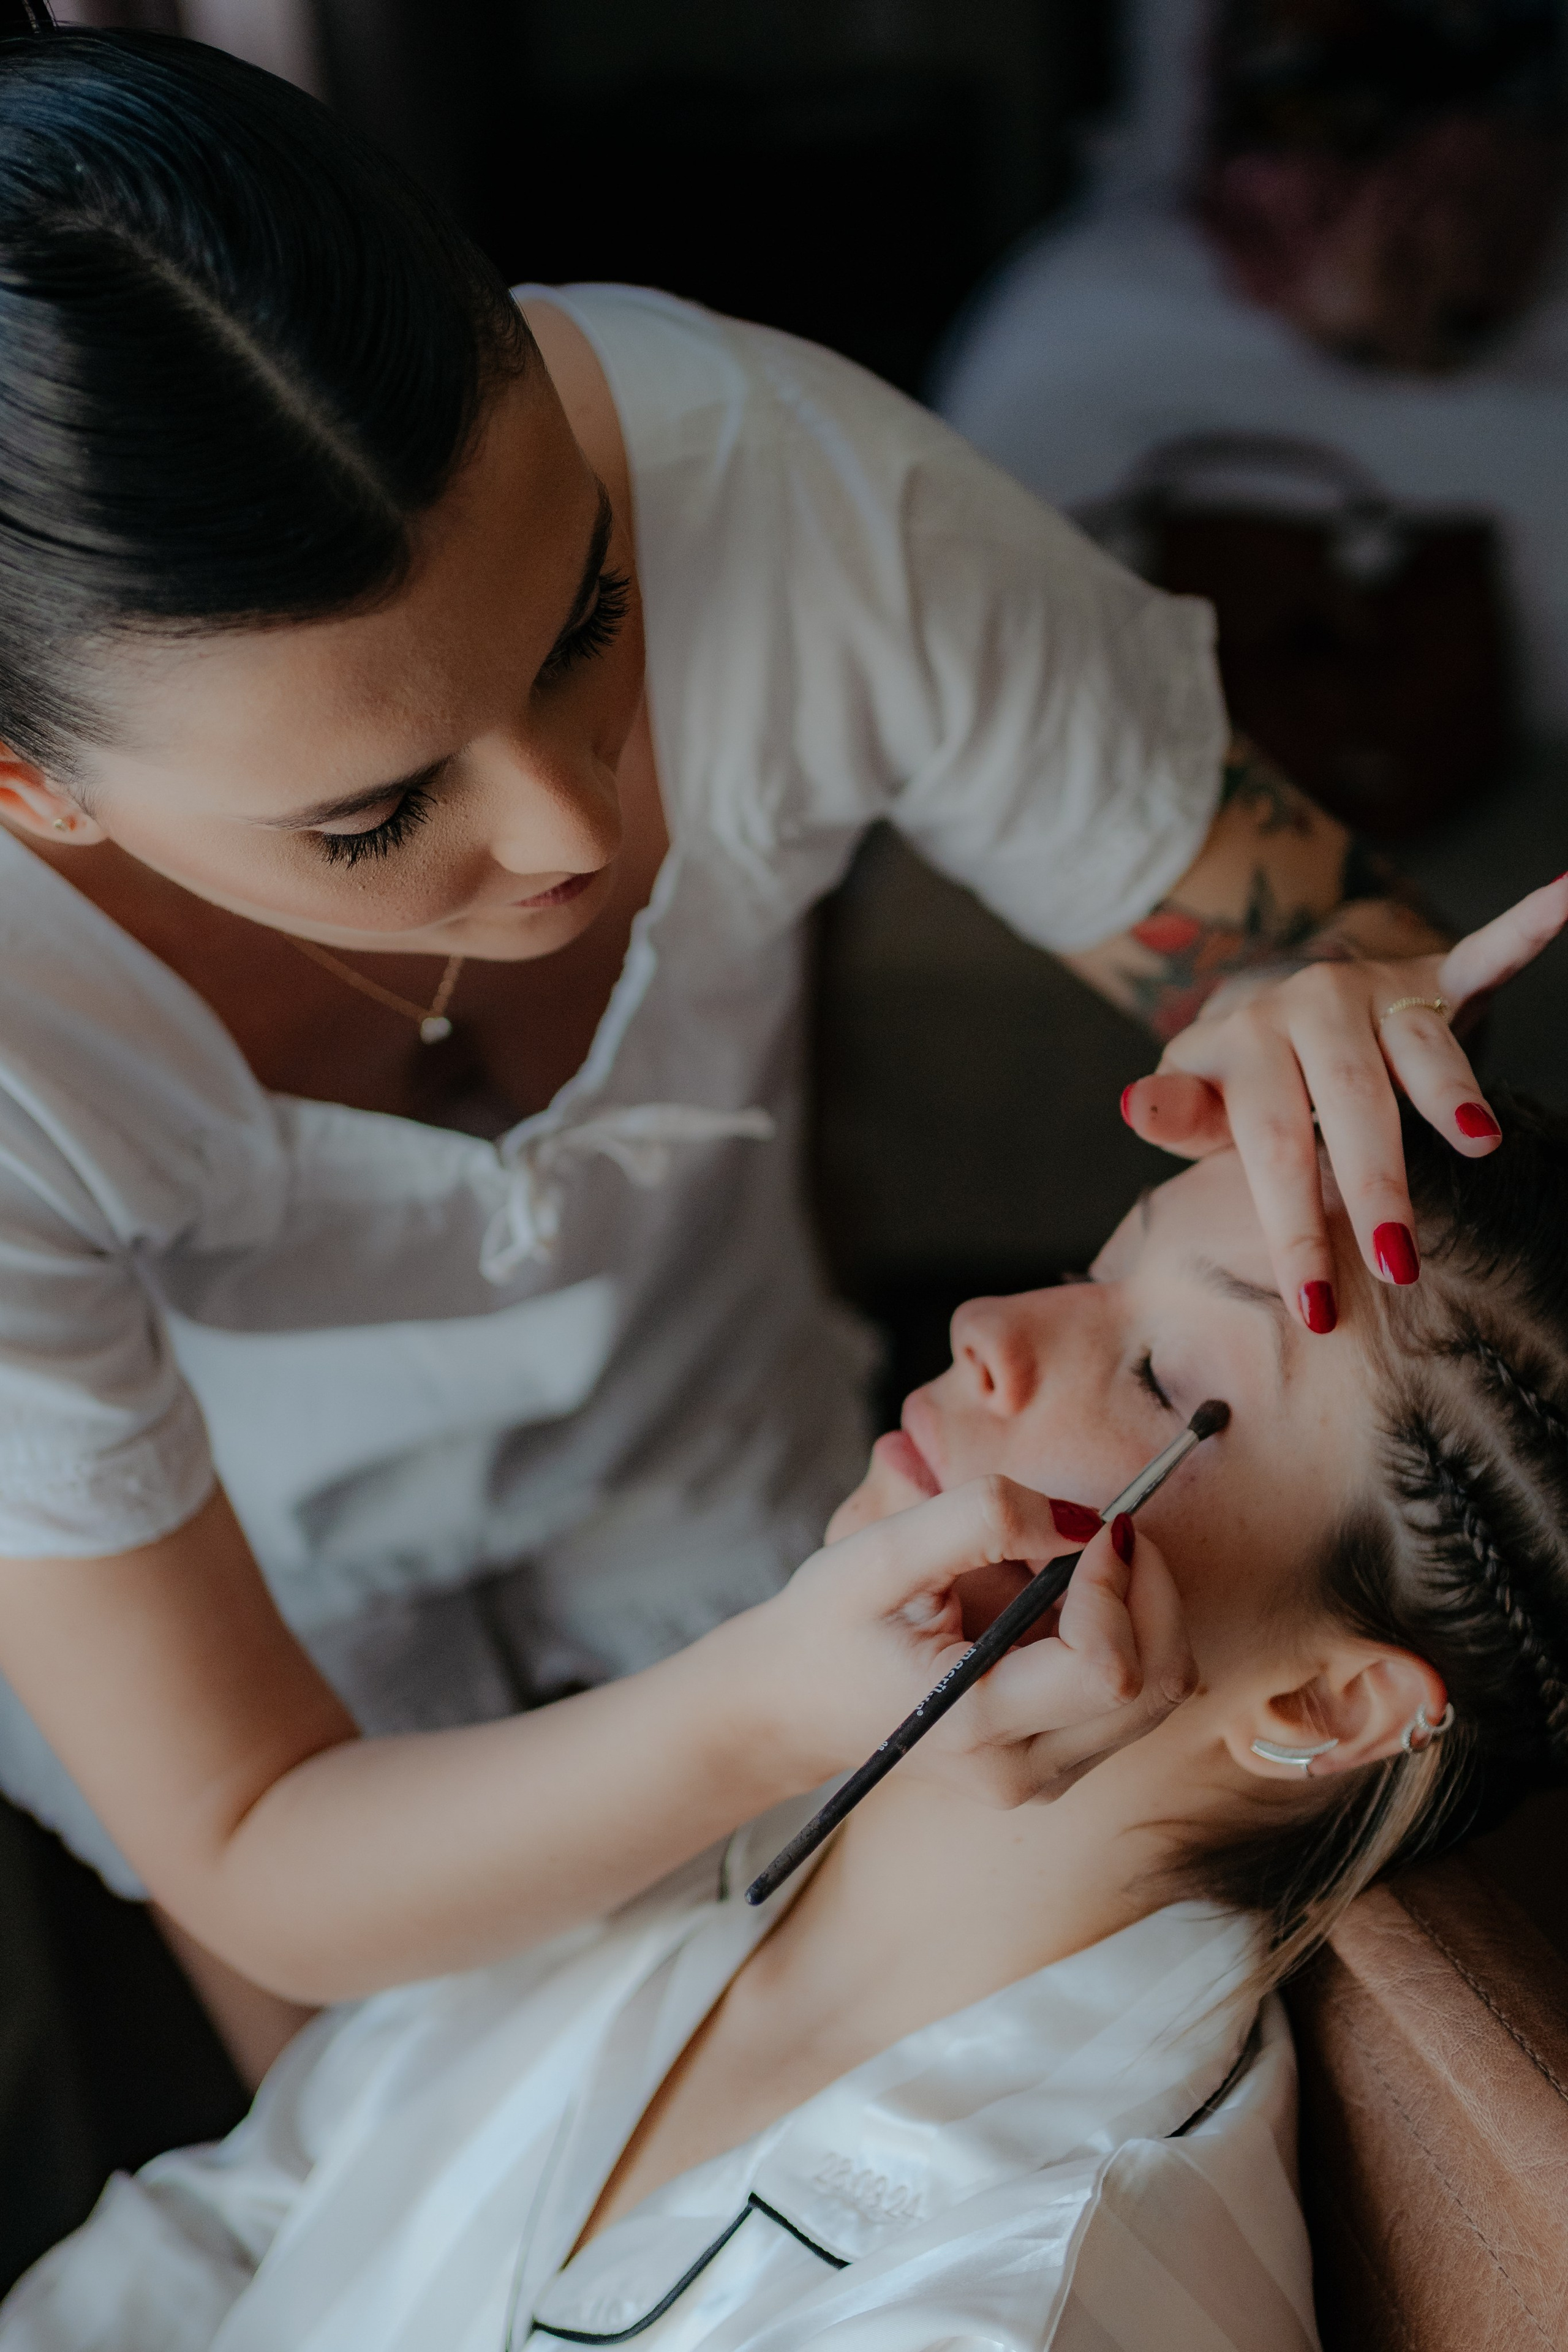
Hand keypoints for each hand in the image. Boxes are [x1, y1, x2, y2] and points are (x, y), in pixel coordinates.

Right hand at [744, 1479, 1194, 1807]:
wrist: (795, 1704)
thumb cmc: (829, 1624)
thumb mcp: (882, 1552)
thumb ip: (980, 1521)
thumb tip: (1085, 1521)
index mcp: (974, 1726)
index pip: (1107, 1669)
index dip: (1115, 1584)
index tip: (1091, 1525)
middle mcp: (1023, 1771)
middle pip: (1159, 1684)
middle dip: (1152, 1589)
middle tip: (1105, 1529)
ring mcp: (1046, 1777)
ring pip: (1161, 1690)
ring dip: (1143, 1609)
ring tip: (1074, 1562)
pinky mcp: (1059, 1762)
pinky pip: (1133, 1695)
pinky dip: (1124, 1632)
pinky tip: (1064, 1600)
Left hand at [1121, 873, 1567, 1323]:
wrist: (1274, 1001)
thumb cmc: (1242, 1081)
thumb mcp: (1200, 1101)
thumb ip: (1177, 1112)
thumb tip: (1135, 1107)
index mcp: (1246, 1043)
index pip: (1272, 1144)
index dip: (1293, 1228)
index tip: (1314, 1304)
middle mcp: (1310, 1006)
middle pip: (1352, 1104)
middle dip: (1376, 1186)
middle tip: (1397, 1261)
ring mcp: (1374, 988)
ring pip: (1421, 1044)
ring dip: (1453, 1093)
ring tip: (1480, 1144)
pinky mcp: (1428, 973)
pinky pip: (1483, 952)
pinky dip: (1528, 926)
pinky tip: (1566, 895)